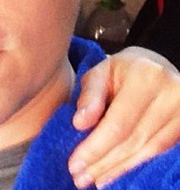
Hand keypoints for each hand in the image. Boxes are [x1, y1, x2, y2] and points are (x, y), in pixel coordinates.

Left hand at [68, 46, 179, 188]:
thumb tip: (79, 124)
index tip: (74, 165)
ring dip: (120, 169)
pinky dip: (137, 164)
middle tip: (80, 179)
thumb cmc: (121, 71)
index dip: (96, 147)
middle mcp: (171, 93)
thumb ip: (90, 96)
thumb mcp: (100, 72)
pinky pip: (162, 152)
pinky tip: (119, 174)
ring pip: (149, 150)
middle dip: (104, 163)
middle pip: (134, 140)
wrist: (155, 66)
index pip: (118, 123)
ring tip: (96, 181)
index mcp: (145, 76)